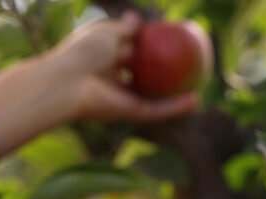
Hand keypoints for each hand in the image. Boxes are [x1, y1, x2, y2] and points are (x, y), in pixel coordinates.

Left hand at [0, 12, 198, 156]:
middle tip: (186, 64)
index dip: (145, 47)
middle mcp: (112, 80)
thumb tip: (138, 19)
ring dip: (175, 97)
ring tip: (198, 88)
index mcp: (103, 59)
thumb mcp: (106, 33)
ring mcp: (121, 98)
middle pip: (141, 78)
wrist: (67, 84)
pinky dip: (175, 107)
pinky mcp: (128, 114)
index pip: (128, 52)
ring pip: (153, 99)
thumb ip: (124, 27)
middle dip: (161, 74)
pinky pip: (156, 110)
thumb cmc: (82, 53)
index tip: (166, 39)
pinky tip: (195, 101)